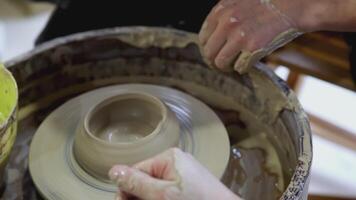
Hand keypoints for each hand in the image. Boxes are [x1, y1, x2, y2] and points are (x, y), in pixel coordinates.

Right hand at [109, 148, 240, 199]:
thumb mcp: (162, 195)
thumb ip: (137, 183)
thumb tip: (112, 170)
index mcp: (169, 157)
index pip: (136, 171)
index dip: (127, 190)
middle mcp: (176, 162)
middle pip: (145, 180)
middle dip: (139, 196)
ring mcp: (184, 173)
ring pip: (156, 188)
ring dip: (150, 199)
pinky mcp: (190, 185)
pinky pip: (168, 191)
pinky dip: (162, 199)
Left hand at [199, 0, 312, 72]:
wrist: (294, 5)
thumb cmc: (269, 4)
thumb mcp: (239, 2)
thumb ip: (224, 16)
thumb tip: (212, 38)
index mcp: (221, 10)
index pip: (203, 37)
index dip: (208, 49)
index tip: (213, 54)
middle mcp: (227, 23)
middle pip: (208, 53)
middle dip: (214, 61)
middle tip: (221, 65)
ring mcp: (239, 36)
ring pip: (220, 62)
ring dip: (226, 67)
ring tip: (234, 65)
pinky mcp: (253, 48)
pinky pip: (239, 67)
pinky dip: (243, 67)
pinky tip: (249, 61)